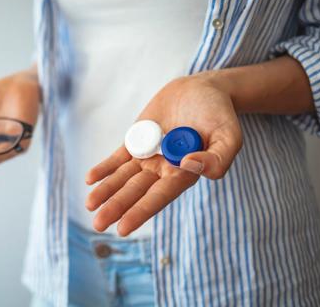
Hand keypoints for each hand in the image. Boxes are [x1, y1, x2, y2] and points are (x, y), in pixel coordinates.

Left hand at [85, 74, 242, 235]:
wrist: (202, 90)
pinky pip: (118, 157)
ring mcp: (147, 155)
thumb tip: (189, 166)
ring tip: (90, 205)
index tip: (123, 228)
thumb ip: (218, 158)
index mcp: (183, 174)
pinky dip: (105, 168)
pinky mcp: (137, 140)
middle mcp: (162, 169)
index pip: (159, 197)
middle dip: (117, 207)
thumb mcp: (229, 136)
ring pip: (123, 177)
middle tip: (99, 225)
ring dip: (106, 191)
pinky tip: (90, 179)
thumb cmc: (219, 115)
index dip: (141, 212)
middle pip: (136, 192)